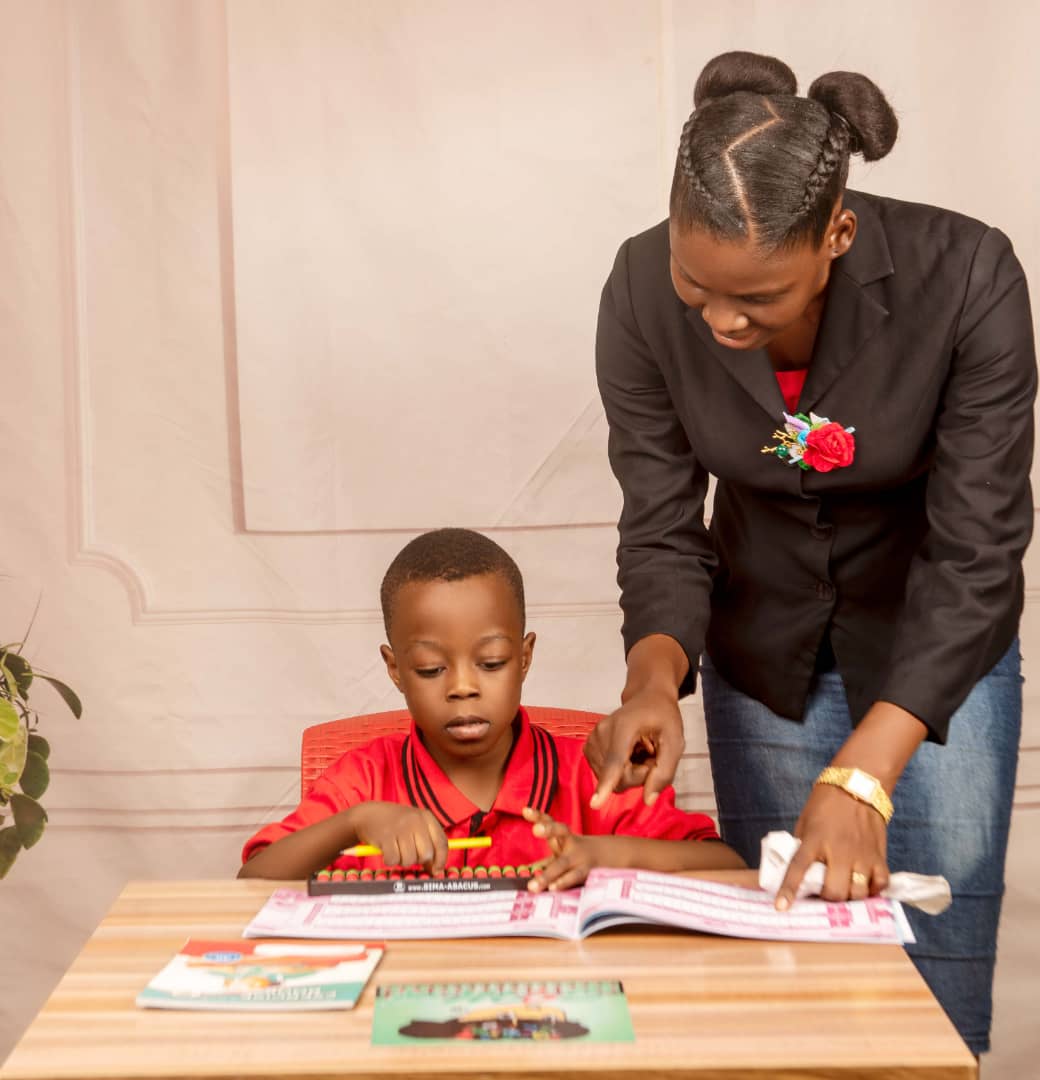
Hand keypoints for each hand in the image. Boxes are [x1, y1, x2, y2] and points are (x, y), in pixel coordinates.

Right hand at [349, 802, 448, 871]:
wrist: (369, 814)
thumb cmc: (396, 824)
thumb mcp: (415, 827)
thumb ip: (427, 843)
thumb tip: (436, 870)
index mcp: (426, 817)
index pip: (441, 842)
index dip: (441, 859)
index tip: (436, 870)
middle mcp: (415, 821)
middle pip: (426, 854)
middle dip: (418, 860)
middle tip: (409, 854)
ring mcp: (400, 828)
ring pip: (410, 860)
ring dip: (403, 861)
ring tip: (397, 850)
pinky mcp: (386, 837)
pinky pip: (394, 860)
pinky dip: (390, 860)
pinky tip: (387, 851)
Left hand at [522, 806, 603, 891]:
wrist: (612, 857)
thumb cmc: (578, 856)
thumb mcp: (562, 853)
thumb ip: (542, 862)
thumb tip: (522, 873)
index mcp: (563, 836)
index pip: (550, 822)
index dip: (538, 816)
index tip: (525, 811)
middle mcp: (571, 843)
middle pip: (561, 832)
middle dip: (549, 829)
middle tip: (536, 829)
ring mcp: (580, 858)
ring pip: (563, 863)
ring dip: (547, 874)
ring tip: (532, 885)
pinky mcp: (587, 873)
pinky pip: (574, 877)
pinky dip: (563, 882)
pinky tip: (553, 888)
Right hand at [584, 686, 684, 807]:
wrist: (647, 698)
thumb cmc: (663, 717)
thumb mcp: (675, 741)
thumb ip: (664, 771)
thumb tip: (648, 800)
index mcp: (624, 728)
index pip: (616, 762)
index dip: (607, 784)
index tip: (594, 804)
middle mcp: (602, 732)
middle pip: (618, 777)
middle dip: (638, 775)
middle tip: (652, 755)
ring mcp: (592, 739)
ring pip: (610, 778)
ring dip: (629, 772)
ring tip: (640, 751)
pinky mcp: (589, 747)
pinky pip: (605, 773)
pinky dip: (619, 770)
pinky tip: (628, 754)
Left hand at [775, 784, 889, 909]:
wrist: (856, 787)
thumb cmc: (825, 805)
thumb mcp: (805, 823)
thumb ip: (803, 848)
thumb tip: (800, 875)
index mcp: (815, 840)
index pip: (798, 868)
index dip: (788, 890)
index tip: (781, 907)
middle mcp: (839, 851)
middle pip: (834, 892)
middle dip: (827, 898)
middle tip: (824, 892)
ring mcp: (862, 855)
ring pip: (857, 893)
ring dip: (849, 897)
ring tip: (844, 889)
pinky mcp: (879, 856)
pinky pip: (880, 884)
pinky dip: (872, 890)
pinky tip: (864, 885)